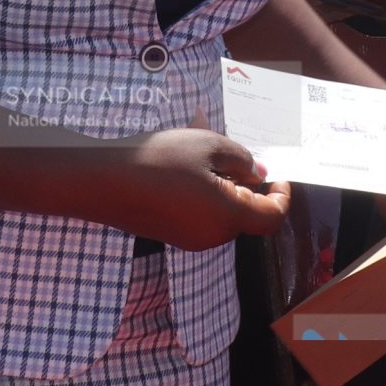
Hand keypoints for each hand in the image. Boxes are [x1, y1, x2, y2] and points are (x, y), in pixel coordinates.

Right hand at [101, 127, 291, 250]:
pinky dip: (205, 196)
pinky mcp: (172, 235)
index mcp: (228, 216)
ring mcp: (190, 239)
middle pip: (247, 216)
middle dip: (249, 187)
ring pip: (223, 215)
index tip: (278, 174)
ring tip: (204, 154)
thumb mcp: (209, 145)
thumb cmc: (160, 160)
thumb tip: (258, 175)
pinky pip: (201, 217)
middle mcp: (213, 236)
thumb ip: (242, 160)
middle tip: (235, 154)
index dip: (282, 196)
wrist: (103, 181)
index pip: (272, 217)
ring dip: (225, 188)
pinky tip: (184, 170)